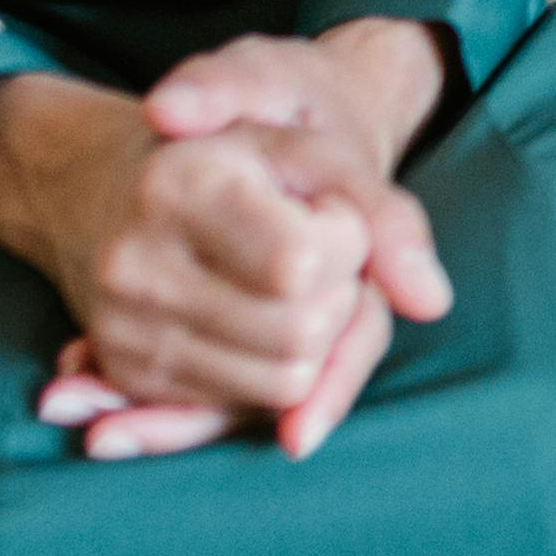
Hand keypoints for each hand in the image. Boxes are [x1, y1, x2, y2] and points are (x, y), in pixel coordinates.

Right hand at [0, 19, 455, 462]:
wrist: (122, 176)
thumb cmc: (244, 148)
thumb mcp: (317, 147)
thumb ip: (385, 213)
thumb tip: (433, 304)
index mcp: (179, 187)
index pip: (301, 265)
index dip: (342, 240)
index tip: (322, 207)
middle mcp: (135, 267)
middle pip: (302, 334)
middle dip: (337, 292)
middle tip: (307, 243)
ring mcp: (126, 330)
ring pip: (284, 384)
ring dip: (313, 338)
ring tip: (277, 277)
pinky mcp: (130, 377)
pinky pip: (247, 408)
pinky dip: (276, 369)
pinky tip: (254, 314)